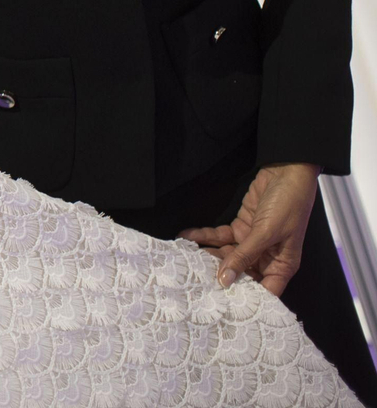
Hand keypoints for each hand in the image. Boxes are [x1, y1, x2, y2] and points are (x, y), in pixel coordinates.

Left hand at [179, 162, 319, 295]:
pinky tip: (187, 236)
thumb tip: (226, 280)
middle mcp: (268, 257)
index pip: (264, 291)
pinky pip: (221, 236)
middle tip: (193, 278)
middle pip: (240, 273)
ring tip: (185, 258)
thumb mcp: (267, 232)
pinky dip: (204, 236)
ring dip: (207, 254)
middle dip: (218, 274)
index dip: (244, 298)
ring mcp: (253, 241)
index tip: (219, 303)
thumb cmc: (289, 204)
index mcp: (282, 265)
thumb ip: (244, 255)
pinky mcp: (242, 226)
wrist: (287, 171)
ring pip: (227, 254)